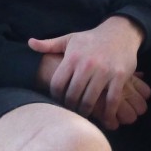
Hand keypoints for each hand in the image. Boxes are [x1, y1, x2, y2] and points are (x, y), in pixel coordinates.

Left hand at [29, 16, 148, 127]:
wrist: (120, 32)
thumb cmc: (91, 39)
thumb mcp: (70, 38)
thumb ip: (49, 44)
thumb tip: (30, 43)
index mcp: (73, 57)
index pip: (57, 84)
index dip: (55, 96)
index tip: (58, 101)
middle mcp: (87, 65)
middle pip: (72, 95)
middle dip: (70, 107)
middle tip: (71, 112)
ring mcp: (104, 71)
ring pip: (90, 100)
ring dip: (86, 111)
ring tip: (84, 114)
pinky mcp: (119, 76)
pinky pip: (112, 100)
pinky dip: (108, 112)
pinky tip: (106, 118)